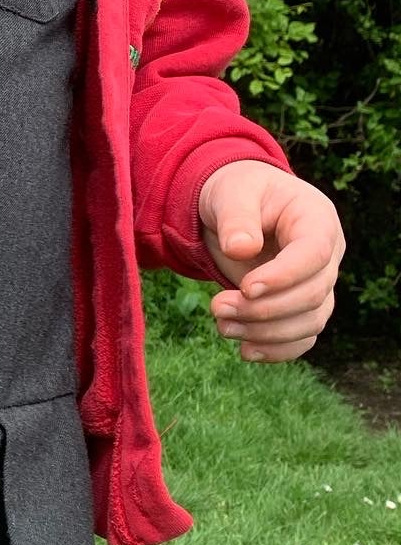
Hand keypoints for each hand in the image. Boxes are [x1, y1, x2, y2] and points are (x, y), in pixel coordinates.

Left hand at [198, 159, 344, 361]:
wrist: (235, 207)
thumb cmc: (237, 193)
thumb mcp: (231, 193)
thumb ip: (236, 218)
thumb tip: (241, 249)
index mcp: (316, 219)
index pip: (314, 255)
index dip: (283, 277)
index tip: (245, 287)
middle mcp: (326, 255)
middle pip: (312, 295)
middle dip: (264, 309)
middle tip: (217, 307)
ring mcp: (317, 282)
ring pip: (310, 321)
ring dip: (266, 333)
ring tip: (222, 327)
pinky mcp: (301, 305)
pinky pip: (303, 336)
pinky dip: (278, 350)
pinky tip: (245, 351)